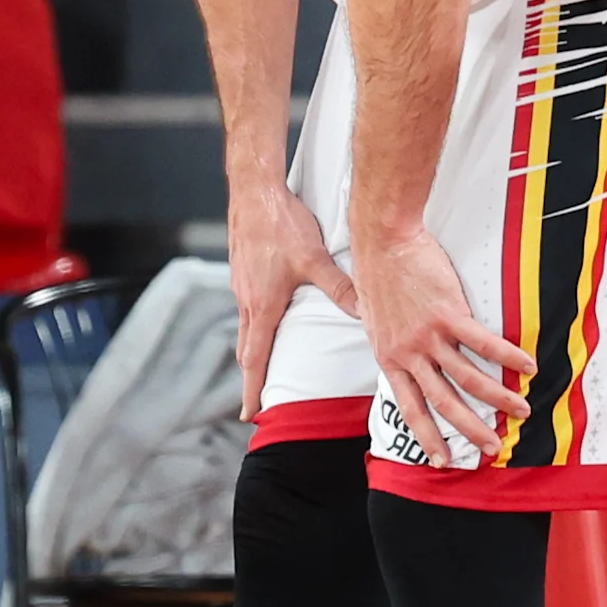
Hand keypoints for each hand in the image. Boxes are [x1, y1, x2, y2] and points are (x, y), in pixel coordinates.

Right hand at [226, 179, 356, 419]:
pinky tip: (266, 315)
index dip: (252, 389)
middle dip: (251, 377)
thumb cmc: (280, 224)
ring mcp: (242, 285)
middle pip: (247, 349)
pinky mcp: (242, 270)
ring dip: (253, 349)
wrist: (252, 191)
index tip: (248, 415)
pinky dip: (254, 322)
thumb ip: (339, 288)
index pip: (255, 359)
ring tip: (261, 366)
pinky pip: (247, 306)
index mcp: (263, 305)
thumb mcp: (314, 259)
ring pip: (247, 327)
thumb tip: (364, 314)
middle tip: (253, 401)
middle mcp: (248, 300)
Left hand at [353, 221, 533, 467]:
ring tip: (521, 410)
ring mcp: (429, 335)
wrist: (382, 240)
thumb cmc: (377, 273)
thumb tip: (396, 351)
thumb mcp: (373, 318)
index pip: (410, 408)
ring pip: (468, 378)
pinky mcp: (448, 313)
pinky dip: (508, 356)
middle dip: (471, 429)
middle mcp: (409, 353)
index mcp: (390, 358)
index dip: (427, 436)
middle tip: (492, 447)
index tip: (442, 460)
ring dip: (498, 397)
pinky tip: (528, 366)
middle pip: (444, 403)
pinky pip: (484, 342)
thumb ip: (389, 341)